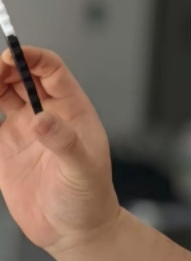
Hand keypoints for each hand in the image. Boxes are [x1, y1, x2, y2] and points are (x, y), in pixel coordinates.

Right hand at [0, 46, 121, 257]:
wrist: (74, 229)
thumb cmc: (90, 196)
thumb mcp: (82, 168)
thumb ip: (64, 142)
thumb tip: (42, 119)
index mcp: (72, 108)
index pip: (51, 70)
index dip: (32, 58)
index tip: (11, 53)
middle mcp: (48, 113)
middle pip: (23, 77)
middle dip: (4, 68)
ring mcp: (26, 130)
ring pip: (4, 95)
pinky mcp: (7, 150)